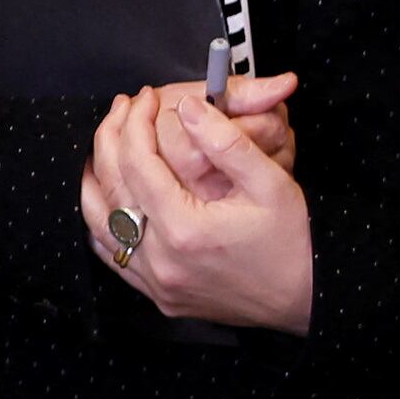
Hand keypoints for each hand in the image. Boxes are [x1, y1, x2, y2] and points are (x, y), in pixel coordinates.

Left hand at [84, 81, 312, 333]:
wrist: (303, 300)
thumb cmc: (292, 243)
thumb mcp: (270, 183)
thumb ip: (226, 142)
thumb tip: (189, 108)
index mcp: (185, 229)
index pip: (138, 163)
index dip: (136, 122)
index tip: (146, 98)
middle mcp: (160, 259)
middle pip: (111, 187)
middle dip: (112, 139)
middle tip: (123, 109)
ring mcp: (155, 280)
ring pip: (99, 222)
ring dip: (97, 178)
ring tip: (107, 145)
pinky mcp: (157, 293)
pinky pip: (112, 254)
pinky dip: (103, 220)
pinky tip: (111, 197)